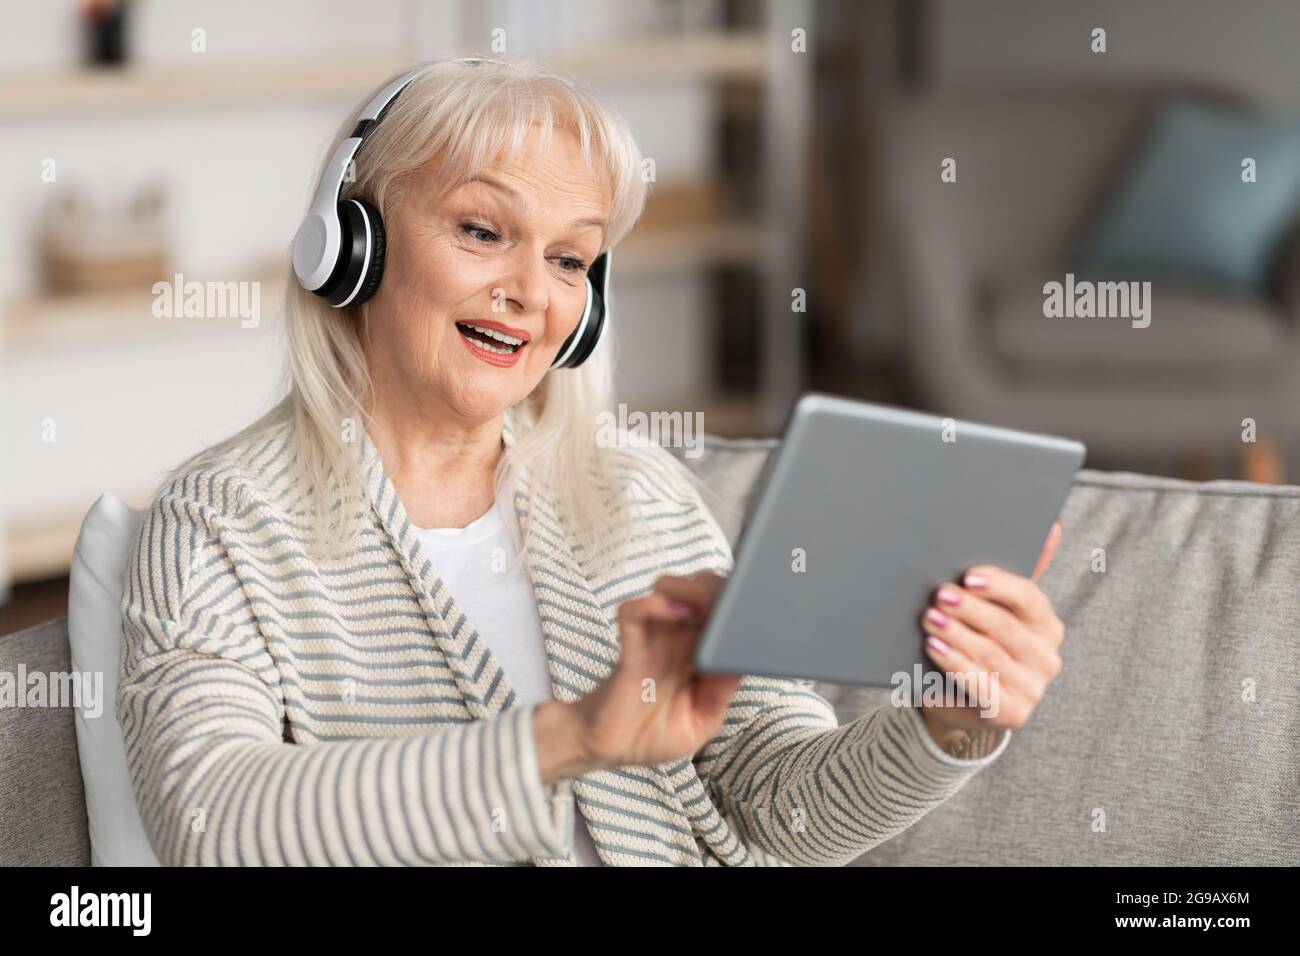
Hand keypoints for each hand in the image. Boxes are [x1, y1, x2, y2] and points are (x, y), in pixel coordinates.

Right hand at [574, 571, 740, 768]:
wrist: (609, 749)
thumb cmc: (654, 734)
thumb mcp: (701, 722)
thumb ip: (720, 693)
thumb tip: (739, 660)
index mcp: (703, 654)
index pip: (726, 614)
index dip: (740, 602)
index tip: (756, 605)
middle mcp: (680, 640)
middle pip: (703, 589)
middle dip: (720, 588)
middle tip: (731, 601)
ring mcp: (654, 639)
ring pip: (671, 588)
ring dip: (690, 589)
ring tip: (704, 605)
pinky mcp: (630, 646)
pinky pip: (634, 612)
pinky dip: (652, 605)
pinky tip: (671, 613)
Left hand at [917, 519, 1065, 736]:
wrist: (955, 696)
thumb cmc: (974, 641)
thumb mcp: (990, 609)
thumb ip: (1010, 575)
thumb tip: (1051, 526)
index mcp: (1046, 625)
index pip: (1029, 599)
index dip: (999, 585)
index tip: (968, 575)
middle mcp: (1046, 657)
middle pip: (1006, 627)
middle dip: (969, 609)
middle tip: (939, 595)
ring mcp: (1033, 688)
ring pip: (991, 655)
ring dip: (957, 635)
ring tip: (929, 619)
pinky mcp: (1013, 714)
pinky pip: (981, 686)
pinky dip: (955, 664)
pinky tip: (934, 648)